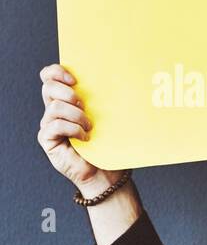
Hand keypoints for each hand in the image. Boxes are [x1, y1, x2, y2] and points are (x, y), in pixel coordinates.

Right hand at [37, 63, 113, 193]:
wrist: (106, 173)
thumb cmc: (109, 145)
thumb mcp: (109, 118)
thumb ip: (105, 100)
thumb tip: (121, 81)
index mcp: (66, 100)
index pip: (49, 77)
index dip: (57, 72)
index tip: (75, 79)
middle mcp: (54, 110)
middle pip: (48, 87)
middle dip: (68, 92)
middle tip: (84, 105)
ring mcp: (49, 124)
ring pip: (55, 107)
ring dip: (77, 115)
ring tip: (90, 127)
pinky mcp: (47, 139)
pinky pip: (55, 126)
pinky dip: (73, 129)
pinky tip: (85, 137)